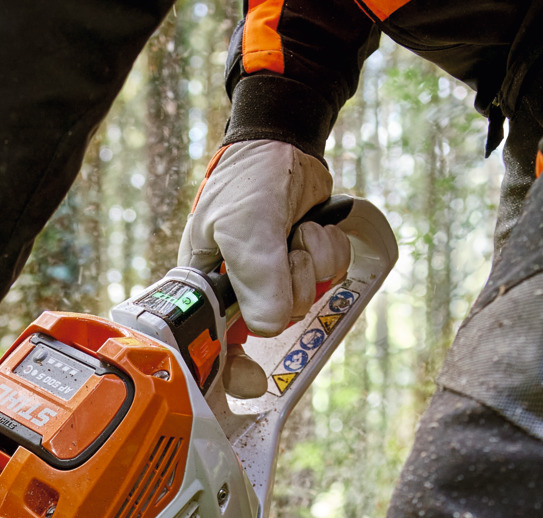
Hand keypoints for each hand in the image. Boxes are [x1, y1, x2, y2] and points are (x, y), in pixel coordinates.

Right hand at [178, 140, 350, 336]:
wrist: (283, 144)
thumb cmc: (248, 181)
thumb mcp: (246, 228)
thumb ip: (257, 278)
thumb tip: (271, 326)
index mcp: (210, 284)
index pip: (220, 335)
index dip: (240, 343)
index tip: (259, 347)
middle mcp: (242, 287)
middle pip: (278, 319)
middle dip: (292, 281)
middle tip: (286, 249)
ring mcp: (277, 277)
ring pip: (309, 299)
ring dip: (314, 260)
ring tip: (299, 230)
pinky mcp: (307, 263)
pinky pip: (332, 277)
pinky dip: (332, 251)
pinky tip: (316, 228)